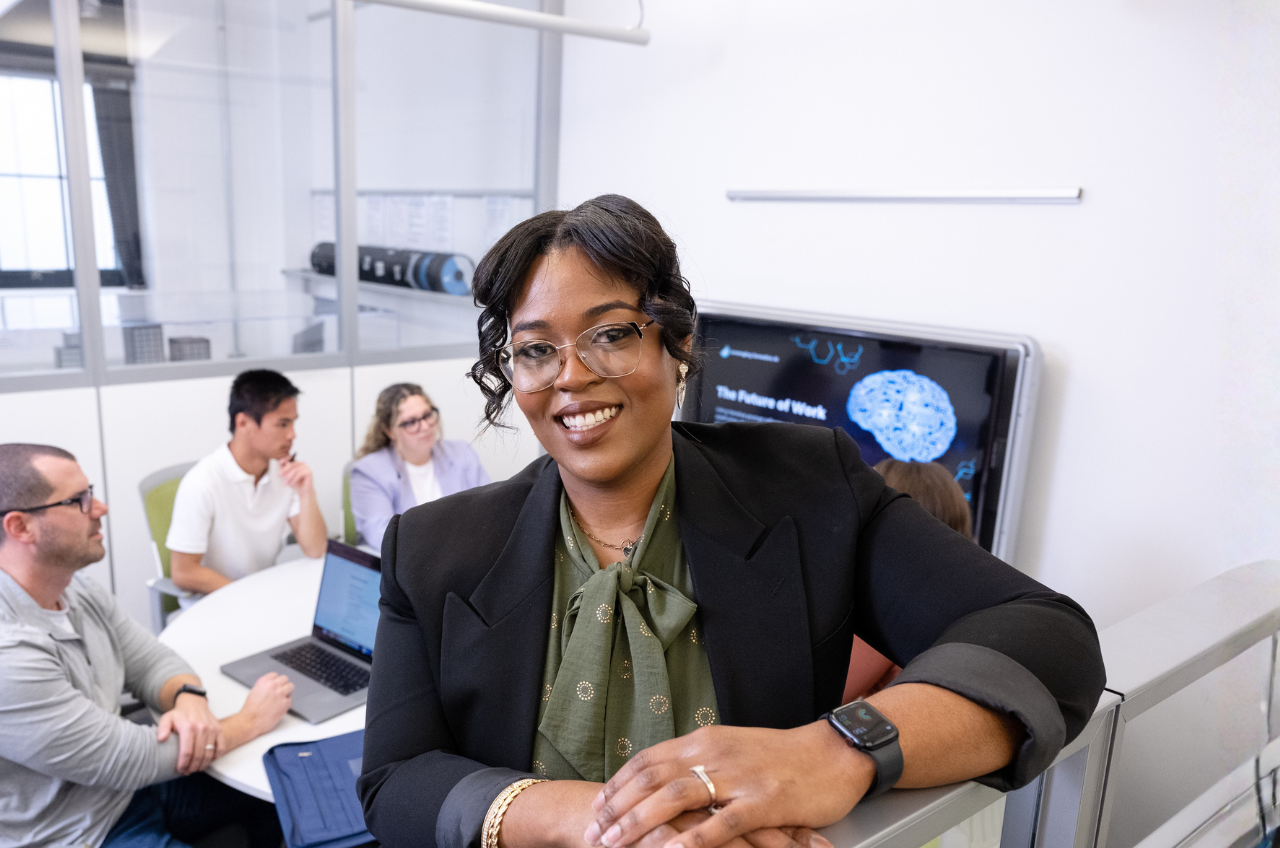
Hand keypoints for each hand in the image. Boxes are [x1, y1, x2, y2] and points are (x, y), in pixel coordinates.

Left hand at [157, 692, 224, 774]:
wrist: (194, 703)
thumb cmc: (180, 714)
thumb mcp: (167, 718)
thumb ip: (162, 728)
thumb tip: (161, 739)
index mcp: (188, 727)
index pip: (187, 752)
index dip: (183, 764)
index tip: (180, 770)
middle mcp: (202, 728)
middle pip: (199, 755)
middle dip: (192, 767)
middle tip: (187, 772)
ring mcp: (212, 729)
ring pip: (209, 754)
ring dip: (203, 765)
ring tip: (196, 769)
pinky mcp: (219, 730)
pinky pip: (221, 748)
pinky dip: (216, 757)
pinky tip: (208, 761)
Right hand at [239, 672, 293, 736]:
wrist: (250, 721)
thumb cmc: (250, 709)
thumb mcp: (253, 692)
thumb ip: (263, 687)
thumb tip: (269, 687)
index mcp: (264, 681)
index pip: (275, 675)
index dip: (275, 680)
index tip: (275, 684)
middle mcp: (273, 685)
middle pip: (284, 678)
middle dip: (282, 684)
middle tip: (280, 690)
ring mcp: (280, 694)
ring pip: (290, 686)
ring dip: (287, 691)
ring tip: (282, 697)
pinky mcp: (285, 703)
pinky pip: (290, 699)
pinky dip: (286, 702)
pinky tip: (281, 706)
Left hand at [277, 457, 313, 493]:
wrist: (303, 491)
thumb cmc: (296, 483)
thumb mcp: (288, 476)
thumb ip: (285, 470)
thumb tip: (282, 464)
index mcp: (297, 463)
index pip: (290, 458)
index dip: (284, 460)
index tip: (279, 464)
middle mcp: (302, 464)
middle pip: (292, 464)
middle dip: (285, 470)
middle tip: (280, 475)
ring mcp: (306, 467)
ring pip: (295, 470)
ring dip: (289, 476)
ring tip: (285, 482)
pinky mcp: (309, 472)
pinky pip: (300, 474)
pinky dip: (294, 479)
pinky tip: (291, 483)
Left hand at [586, 723, 873, 847]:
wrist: (834, 753)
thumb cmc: (783, 756)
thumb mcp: (733, 748)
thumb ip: (699, 761)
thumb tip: (662, 779)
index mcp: (705, 741)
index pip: (648, 760)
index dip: (618, 785)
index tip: (596, 808)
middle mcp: (714, 754)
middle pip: (652, 779)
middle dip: (618, 808)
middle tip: (594, 834)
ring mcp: (738, 777)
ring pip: (676, 797)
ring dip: (640, 823)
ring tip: (616, 843)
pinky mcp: (763, 802)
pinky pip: (721, 823)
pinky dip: (693, 839)